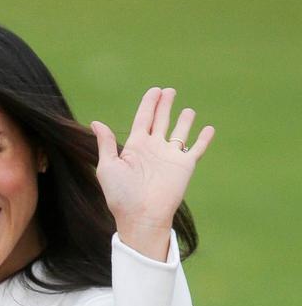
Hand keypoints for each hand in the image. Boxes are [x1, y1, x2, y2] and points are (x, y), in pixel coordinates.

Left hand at [92, 87, 214, 259]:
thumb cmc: (121, 194)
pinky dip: (204, 139)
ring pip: (179, 132)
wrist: (141, 215)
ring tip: (188, 110)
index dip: (148, 104)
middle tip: (169, 90)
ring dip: (184, 121)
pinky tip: (209, 129)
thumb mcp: (108, 166)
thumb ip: (106, 144)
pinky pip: (197, 148)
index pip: (142, 119)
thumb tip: (96, 122)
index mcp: (135, 147)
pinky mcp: (185, 166)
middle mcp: (153, 149)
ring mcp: (170, 156)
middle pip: (160, 120)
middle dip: (164, 105)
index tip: (154, 91)